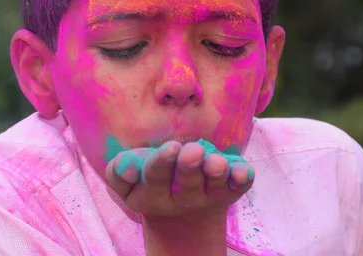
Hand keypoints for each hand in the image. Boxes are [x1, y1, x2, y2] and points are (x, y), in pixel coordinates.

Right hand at [105, 140, 253, 218]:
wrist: (180, 215)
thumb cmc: (149, 183)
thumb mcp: (127, 183)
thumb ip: (119, 171)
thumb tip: (126, 165)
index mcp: (152, 196)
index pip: (154, 179)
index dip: (162, 164)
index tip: (170, 148)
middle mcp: (182, 200)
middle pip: (187, 184)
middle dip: (190, 166)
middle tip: (193, 150)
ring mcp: (208, 198)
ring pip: (215, 186)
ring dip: (217, 172)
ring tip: (216, 161)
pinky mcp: (229, 194)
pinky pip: (238, 188)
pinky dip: (242, 179)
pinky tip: (243, 172)